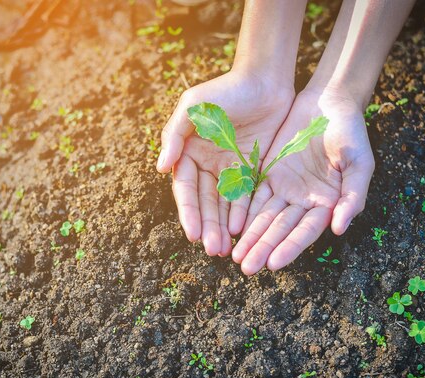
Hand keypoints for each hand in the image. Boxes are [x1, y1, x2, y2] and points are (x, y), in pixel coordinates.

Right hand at [157, 69, 293, 255]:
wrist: (264, 80)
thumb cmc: (224, 91)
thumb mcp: (193, 108)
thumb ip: (174, 136)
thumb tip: (160, 169)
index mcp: (188, 153)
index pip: (186, 189)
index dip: (188, 212)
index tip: (193, 233)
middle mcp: (207, 164)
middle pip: (205, 202)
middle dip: (207, 226)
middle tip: (212, 250)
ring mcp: (230, 169)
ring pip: (224, 205)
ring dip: (223, 226)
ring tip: (224, 248)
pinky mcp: (252, 169)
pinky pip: (247, 196)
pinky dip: (243, 213)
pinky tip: (242, 230)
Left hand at [232, 87, 374, 273]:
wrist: (329, 103)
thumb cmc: (351, 133)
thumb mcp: (359, 163)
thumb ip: (352, 196)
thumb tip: (339, 229)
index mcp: (328, 203)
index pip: (305, 231)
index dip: (290, 248)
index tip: (273, 264)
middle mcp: (304, 201)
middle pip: (281, 229)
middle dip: (263, 248)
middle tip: (246, 268)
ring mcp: (285, 188)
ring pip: (265, 217)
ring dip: (251, 237)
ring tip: (236, 256)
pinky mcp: (269, 174)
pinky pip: (255, 197)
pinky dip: (244, 213)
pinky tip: (232, 228)